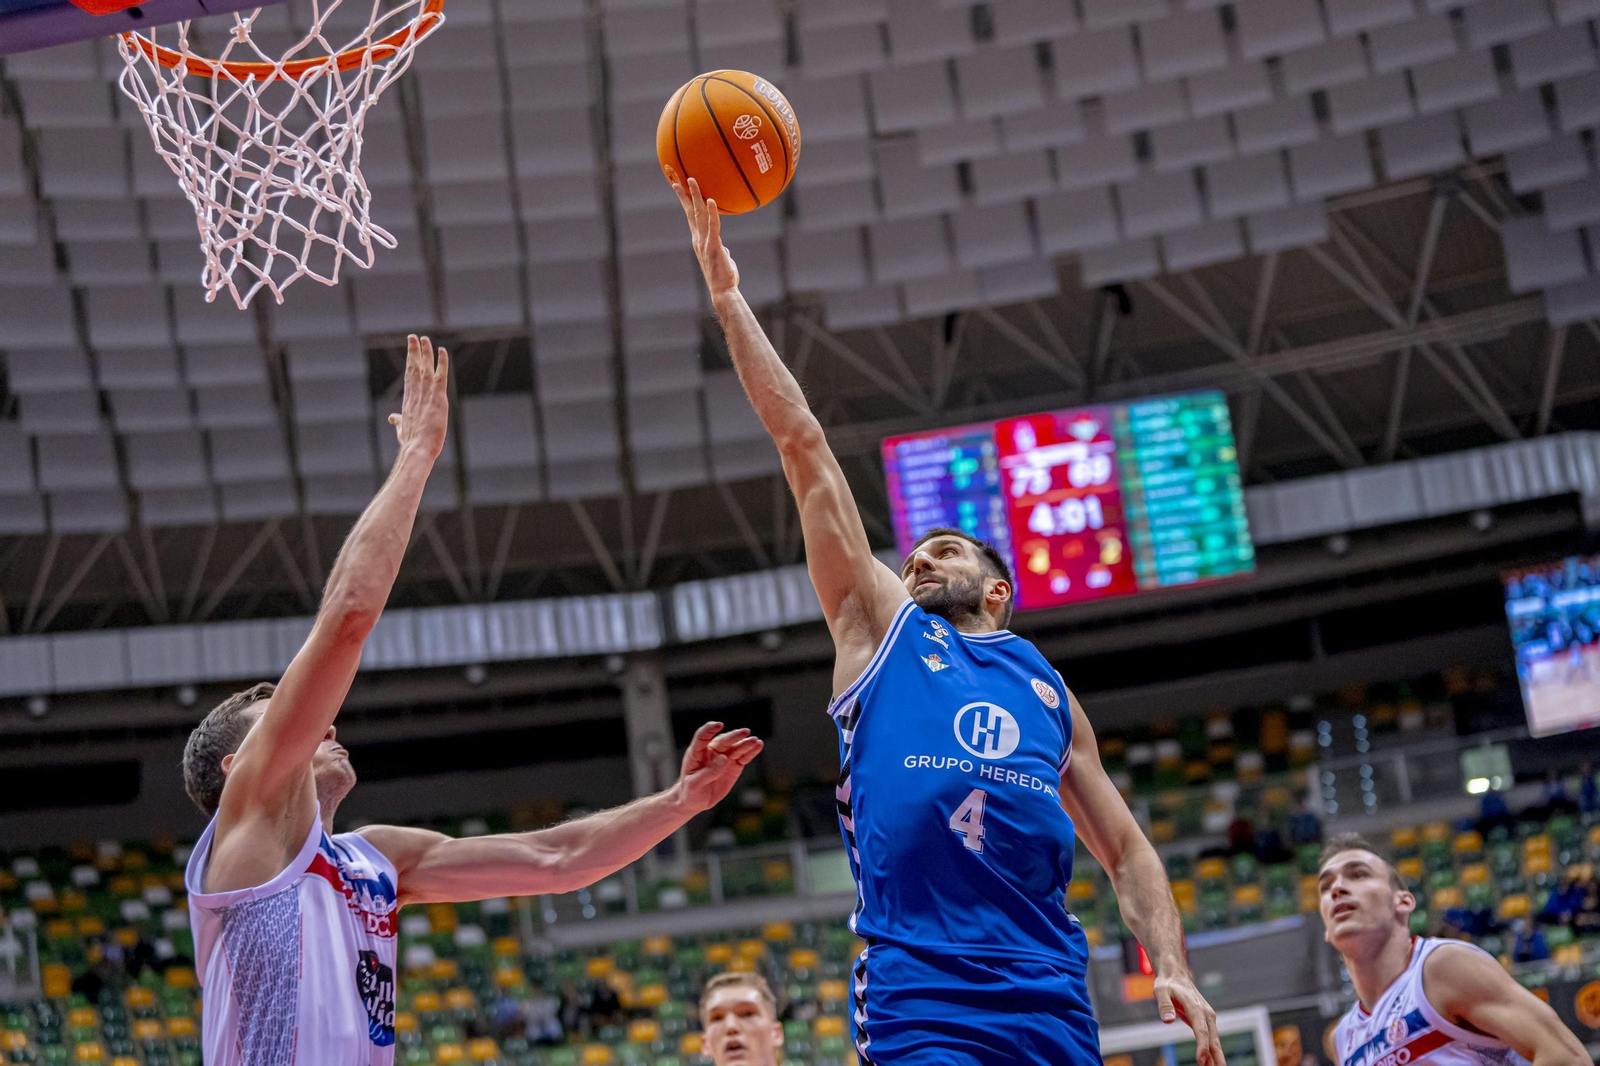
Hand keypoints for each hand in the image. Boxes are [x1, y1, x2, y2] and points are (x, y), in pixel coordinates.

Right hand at [388, 334, 449, 460]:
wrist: (417, 449)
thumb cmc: (411, 443)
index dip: (410, 361)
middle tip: (414, 337)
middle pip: (414, 368)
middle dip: (414, 351)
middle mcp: (415, 394)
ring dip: (425, 352)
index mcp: (408, 400)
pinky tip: (442, 351)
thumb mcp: (402, 429)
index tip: (410, 349)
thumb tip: (392, 418)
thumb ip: (398, 421)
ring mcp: (426, 395)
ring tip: (424, 338)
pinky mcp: (437, 398)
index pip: (409, 376)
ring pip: (425, 368)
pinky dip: (441, 362)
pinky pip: (440, 376)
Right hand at [666, 167, 739, 297]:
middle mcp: (699, 240)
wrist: (722, 292)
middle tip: (677, 179)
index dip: (685, 202)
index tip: (679, 188)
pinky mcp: (714, 246)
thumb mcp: (721, 260)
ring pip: (698, 215)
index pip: (691, 217)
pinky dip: (712, 213)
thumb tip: (723, 249)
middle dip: (684, 194)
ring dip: (695, 196)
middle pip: (690, 212)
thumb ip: (720, 251)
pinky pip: (713, 226)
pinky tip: (710, 200)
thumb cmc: (723, 279)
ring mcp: (705, 243)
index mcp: (699, 241)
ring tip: (692, 181)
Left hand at [674, 721, 763, 811]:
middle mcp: (711, 752)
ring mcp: (724, 757)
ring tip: (755, 741)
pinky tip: (758, 745)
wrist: (696, 800)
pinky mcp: (734, 765)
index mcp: (696, 753)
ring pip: (735, 747)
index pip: (702, 737)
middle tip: (744, 732)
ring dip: (745, 743)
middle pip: (723, 741)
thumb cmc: (690, 790)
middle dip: (733, 736)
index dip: (709, 730)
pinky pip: (743, 757)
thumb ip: (708, 772)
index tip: (718, 725)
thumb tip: (724, 758)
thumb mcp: (694, 784)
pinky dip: (751, 751)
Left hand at [1154, 969, 1224, 1065]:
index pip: (1200, 1029)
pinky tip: (1213, 1062)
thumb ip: (1164, 1005)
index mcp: (1195, 1006)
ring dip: (1217, 1055)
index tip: (1201, 1060)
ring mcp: (1208, 1017)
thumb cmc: (1168, 984)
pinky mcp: (1206, 1020)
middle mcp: (1206, 1013)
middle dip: (1215, 1055)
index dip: (1202, 1046)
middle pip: (1212, 1037)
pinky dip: (1213, 1050)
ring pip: (1214, 1039)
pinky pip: (1211, 1037)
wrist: (1176, 974)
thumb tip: (1167, 1021)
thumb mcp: (1160, 990)